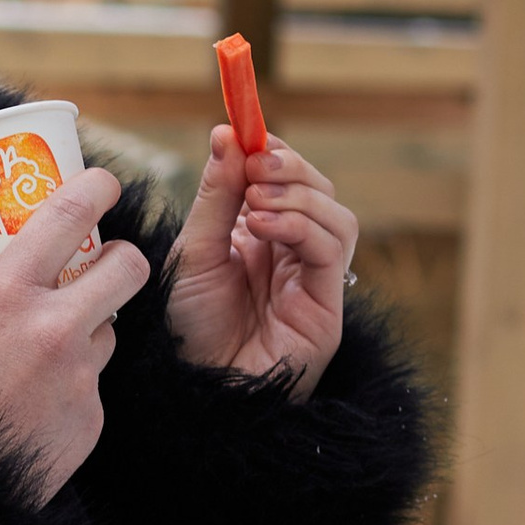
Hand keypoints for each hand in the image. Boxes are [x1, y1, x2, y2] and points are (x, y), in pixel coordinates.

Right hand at [0, 165, 150, 501]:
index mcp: (5, 296)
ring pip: (110, 334)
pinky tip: (35, 410)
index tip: (105, 183)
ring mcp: (80, 378)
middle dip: (120, 259)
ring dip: (87, 335)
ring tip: (44, 356)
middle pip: (128, 267)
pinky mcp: (92, 421)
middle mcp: (54, 329)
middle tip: (103, 265)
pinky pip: (92, 390)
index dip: (97, 187)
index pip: (69, 216)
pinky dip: (71, 392)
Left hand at [159, 124, 356, 399]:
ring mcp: (313, 279)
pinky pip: (334, 249)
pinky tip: (267, 227)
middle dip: (290, 168)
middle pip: (317, 190)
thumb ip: (214, 196)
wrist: (195, 391)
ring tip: (257, 203)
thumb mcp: (193, 250)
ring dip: (300, 196)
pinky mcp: (327, 306)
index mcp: (259, 237)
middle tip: (257, 165)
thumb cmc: (188, 330)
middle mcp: (292, 254)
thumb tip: (227, 133)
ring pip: (337, 215)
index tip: (248, 132)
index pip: (283, 179)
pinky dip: (305, 226)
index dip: (272, 151)